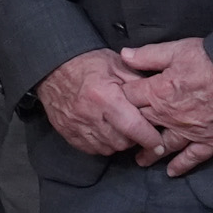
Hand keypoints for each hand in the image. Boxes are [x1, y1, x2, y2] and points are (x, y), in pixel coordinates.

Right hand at [38, 49, 161, 158]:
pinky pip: (91, 149)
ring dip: (118, 142)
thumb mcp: (118, 65)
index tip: (158, 144)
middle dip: (134, 139)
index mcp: (104, 96)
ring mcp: (75, 125)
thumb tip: (159, 101)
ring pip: (107, 148)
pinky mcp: (66, 131)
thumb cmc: (88, 64)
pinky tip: (104, 132)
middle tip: (136, 127)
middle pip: (121, 142)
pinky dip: (101, 144)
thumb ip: (139, 84)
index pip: (133, 126)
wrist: (53, 66)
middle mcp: (89, 114)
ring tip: (120, 128)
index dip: (149, 138)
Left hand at [121, 37, 212, 174]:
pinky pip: (193, 157)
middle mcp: (170, 116)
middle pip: (142, 125)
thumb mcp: (178, 50)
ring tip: (140, 160)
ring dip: (151, 153)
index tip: (114, 104)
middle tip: (122, 138)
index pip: (129, 98)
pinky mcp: (212, 140)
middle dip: (131, 130)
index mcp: (158, 93)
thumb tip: (123, 56)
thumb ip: (148, 55)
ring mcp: (191, 131)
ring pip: (164, 145)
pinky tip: (171, 172)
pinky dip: (182, 165)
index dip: (120, 100)